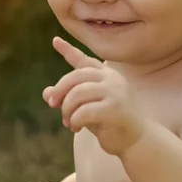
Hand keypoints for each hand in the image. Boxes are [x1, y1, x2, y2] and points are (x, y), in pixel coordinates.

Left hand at [43, 37, 145, 155]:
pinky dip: (75, 120)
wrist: (135, 140)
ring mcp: (115, 92)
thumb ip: (69, 98)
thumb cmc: (109, 122)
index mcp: (106, 74)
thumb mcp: (86, 107)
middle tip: (52, 104)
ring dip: (67, 109)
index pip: (84, 60)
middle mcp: (112, 78)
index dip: (68, 50)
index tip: (55, 41)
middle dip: (60, 90)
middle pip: (76, 76)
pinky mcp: (115, 109)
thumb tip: (46, 94)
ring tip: (68, 121)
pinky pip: (84, 111)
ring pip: (78, 93)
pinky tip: (76, 128)